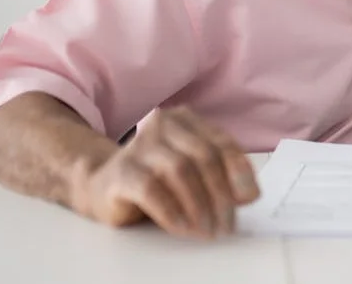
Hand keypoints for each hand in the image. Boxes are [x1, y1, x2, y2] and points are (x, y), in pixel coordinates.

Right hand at [68, 106, 260, 238]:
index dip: (238, 170)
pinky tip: (182, 228)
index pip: (221, 142)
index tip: (249, 198)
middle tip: (226, 224)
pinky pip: (151, 189)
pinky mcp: (121, 170)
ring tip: (206, 230)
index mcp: (186, 120)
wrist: (103, 185)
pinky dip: (171, 211)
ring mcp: (139, 145)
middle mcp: (163, 125)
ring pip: (180, 171)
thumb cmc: (156, 179)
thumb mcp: (195, 175)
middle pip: (204, 157)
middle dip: (220, 195)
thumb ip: (223, 177)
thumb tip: (249, 193)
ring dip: (199, 205)